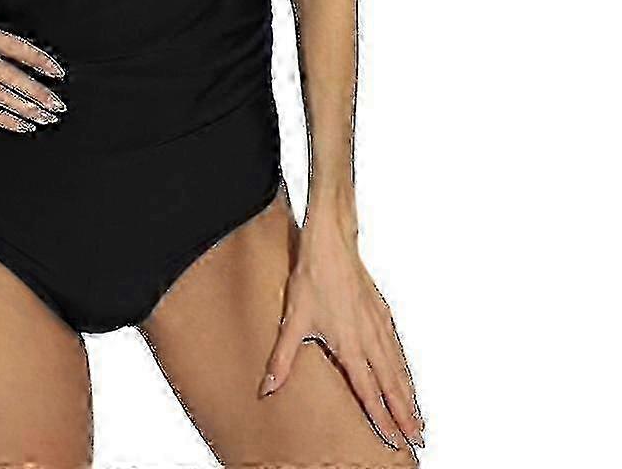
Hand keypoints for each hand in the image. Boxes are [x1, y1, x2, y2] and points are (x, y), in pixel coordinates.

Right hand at [0, 19, 66, 131]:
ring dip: (25, 107)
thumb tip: (27, 67)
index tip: (59, 74)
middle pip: (9, 73)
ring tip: (46, 117)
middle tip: (58, 104)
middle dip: (37, 91)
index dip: (38, 60)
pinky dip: (5, 118)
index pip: (14, 45)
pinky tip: (23, 124)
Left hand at [258, 215, 424, 450]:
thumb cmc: (312, 280)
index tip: (393, 439)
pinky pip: (397, 348)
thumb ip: (281, 360)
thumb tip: (267, 388)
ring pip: (398, 368)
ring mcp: (379, 325)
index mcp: (350, 346)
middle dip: (406, 414)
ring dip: (409, 394)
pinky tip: (405, 374)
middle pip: (392, 385)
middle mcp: (370, 339)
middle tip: (419, 440)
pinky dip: (404, 368)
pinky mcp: (382, 312)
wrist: (331, 245)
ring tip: (418, 418)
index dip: (381, 418)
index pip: (368, 391)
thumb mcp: (293, 322)